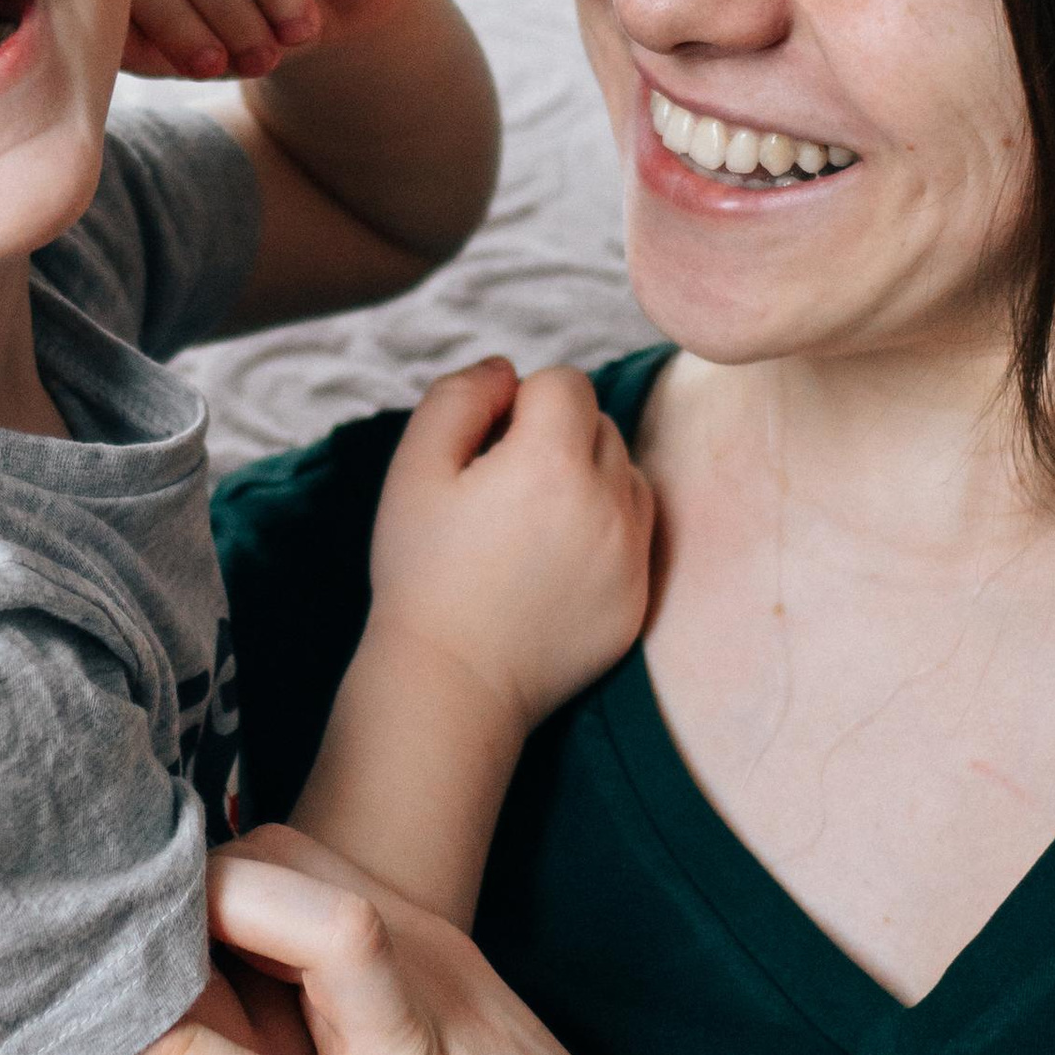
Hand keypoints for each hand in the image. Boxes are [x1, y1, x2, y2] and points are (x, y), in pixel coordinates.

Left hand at [135, 829, 711, 1054]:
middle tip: (75, 923)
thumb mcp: (462, 1054)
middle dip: (173, 877)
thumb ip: (373, 1011)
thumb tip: (265, 1000)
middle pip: (277, 863)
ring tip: (86, 951)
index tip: (117, 902)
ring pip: (310, 932)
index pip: (291, 853)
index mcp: (430, 951)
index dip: (195, 865)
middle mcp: (425, 976)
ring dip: (195, 930)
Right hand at [369, 359, 655, 735]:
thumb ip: (460, 395)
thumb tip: (508, 370)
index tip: (488, 451)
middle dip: (556, 438)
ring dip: (587, 480)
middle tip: (501, 491)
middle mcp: (609, 502)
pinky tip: (551, 567)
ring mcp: (632, 554)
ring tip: (530, 527)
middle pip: (600, 424)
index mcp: (552, 461)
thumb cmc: (423, 572)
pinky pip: (636, 533)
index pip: (566, 382)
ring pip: (625, 474)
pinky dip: (604, 532)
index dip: (520, 404)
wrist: (452, 684)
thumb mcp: (415, 467)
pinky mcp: (640, 599)